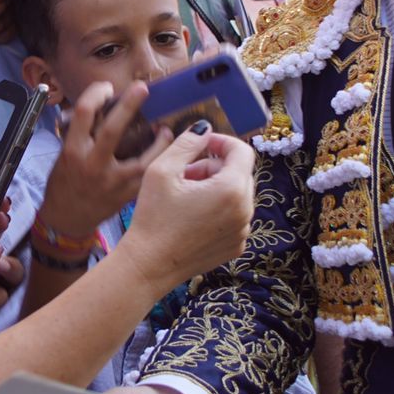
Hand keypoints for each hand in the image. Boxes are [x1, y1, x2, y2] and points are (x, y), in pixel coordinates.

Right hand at [40, 82, 167, 238]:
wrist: (67, 220)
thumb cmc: (64, 184)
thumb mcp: (65, 155)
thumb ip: (82, 133)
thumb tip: (101, 106)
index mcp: (73, 152)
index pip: (83, 113)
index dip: (96, 94)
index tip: (106, 88)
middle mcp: (92, 165)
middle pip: (112, 130)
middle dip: (129, 105)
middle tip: (142, 87)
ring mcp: (112, 182)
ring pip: (142, 159)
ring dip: (159, 141)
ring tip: (164, 127)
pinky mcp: (127, 195)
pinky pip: (149, 176)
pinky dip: (160, 161)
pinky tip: (165, 150)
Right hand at [117, 128, 255, 289]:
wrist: (148, 265)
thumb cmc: (152, 217)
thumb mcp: (162, 170)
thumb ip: (188, 143)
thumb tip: (205, 128)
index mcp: (231, 189)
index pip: (242, 151)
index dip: (222, 142)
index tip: (202, 144)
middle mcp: (245, 211)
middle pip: (239, 173)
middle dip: (215, 166)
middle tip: (185, 173)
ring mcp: (242, 231)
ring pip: (237, 195)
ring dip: (215, 188)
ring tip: (185, 195)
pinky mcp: (235, 246)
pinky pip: (234, 217)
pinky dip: (218, 210)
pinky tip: (191, 216)